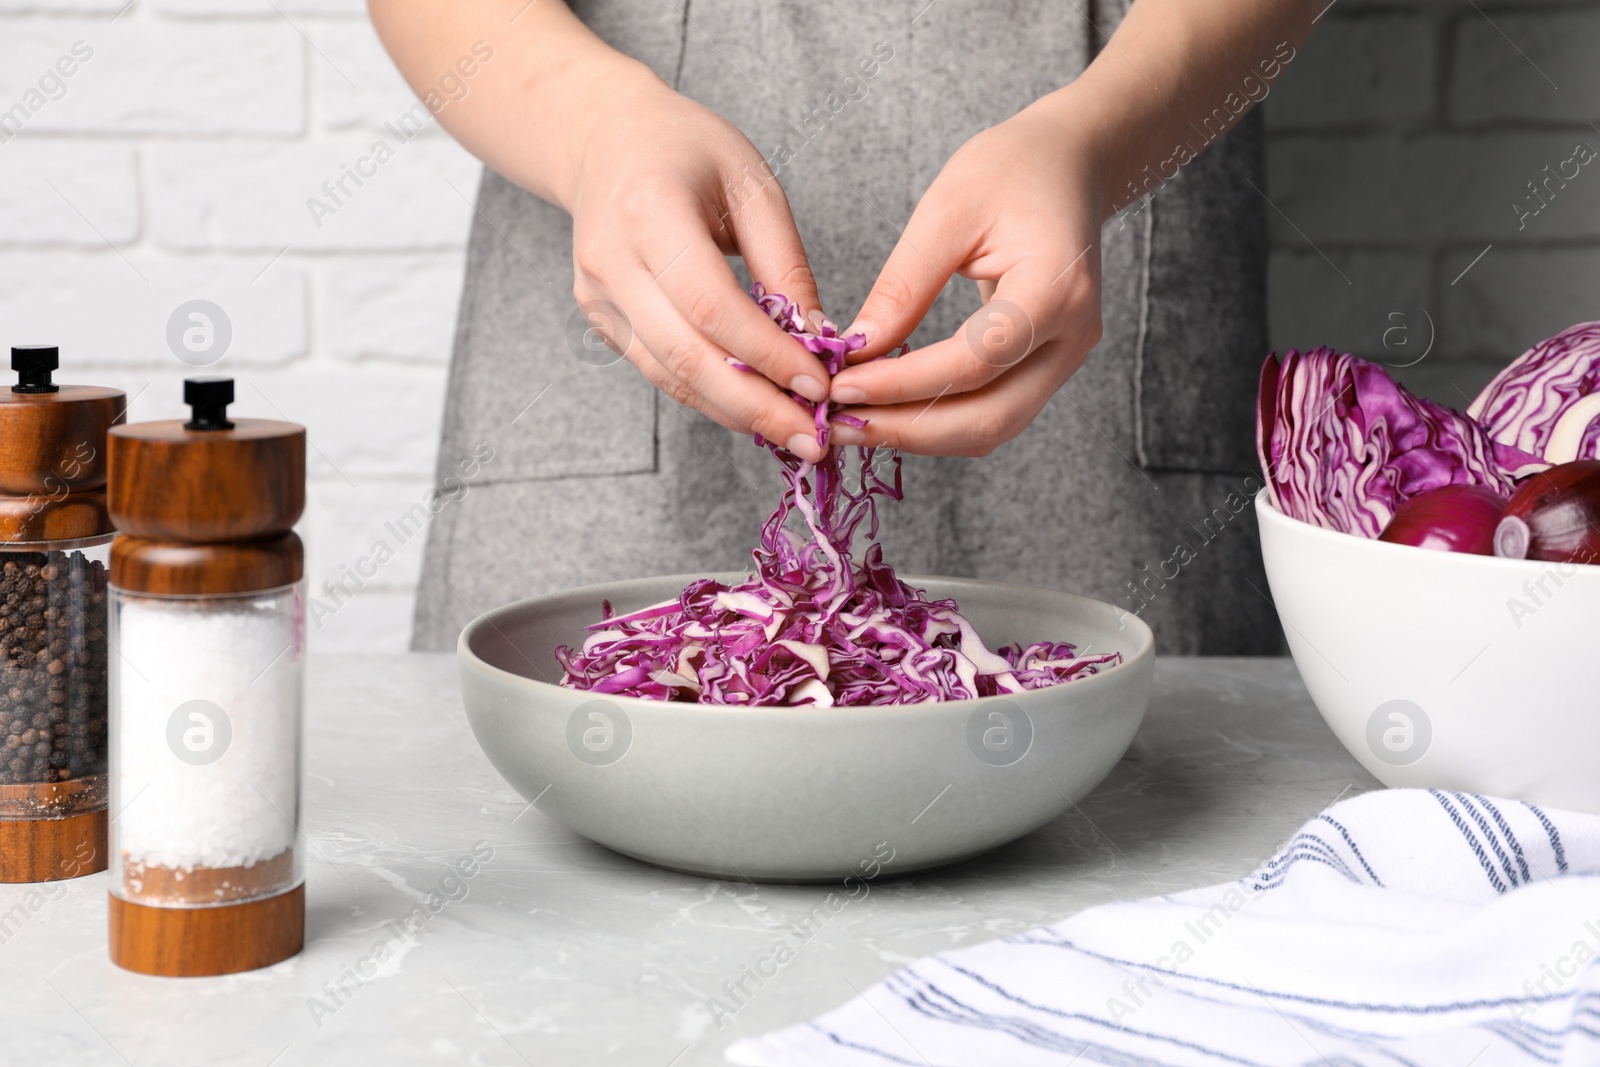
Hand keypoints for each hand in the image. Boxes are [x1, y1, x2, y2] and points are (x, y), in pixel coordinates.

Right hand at [567, 71, 829, 460]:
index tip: (820, 385)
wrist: (604, 139)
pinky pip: (660, 370)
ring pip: (669, 375)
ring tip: (794, 436)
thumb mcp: (752, 184)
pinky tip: (756, 410)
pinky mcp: (599, 320)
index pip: (711, 305)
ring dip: (735, 412)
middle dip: (755, 406)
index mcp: (650, 211)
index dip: (766, 354)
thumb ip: (783, 263)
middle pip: (685, 356)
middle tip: (812, 439)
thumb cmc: (687, 150)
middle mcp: (610, 261)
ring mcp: (597, 296)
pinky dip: (711, 395)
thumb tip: (821, 340)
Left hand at [829, 100, 1107, 456]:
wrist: (1067, 163)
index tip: (839, 387)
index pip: (974, 362)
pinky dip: (938, 420)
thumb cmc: (1010, 170)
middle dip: (907, 429)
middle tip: (836, 425)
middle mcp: (1073, 336)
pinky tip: (888, 409)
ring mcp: (1066, 357)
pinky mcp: (1048, 365)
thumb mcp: (946, 212)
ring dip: (919, 435)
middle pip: (989, 418)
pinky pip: (992, 411)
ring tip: (852, 423)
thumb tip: (855, 353)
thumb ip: (904, 287)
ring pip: (992, 428)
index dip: (903, 385)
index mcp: (1056, 288)